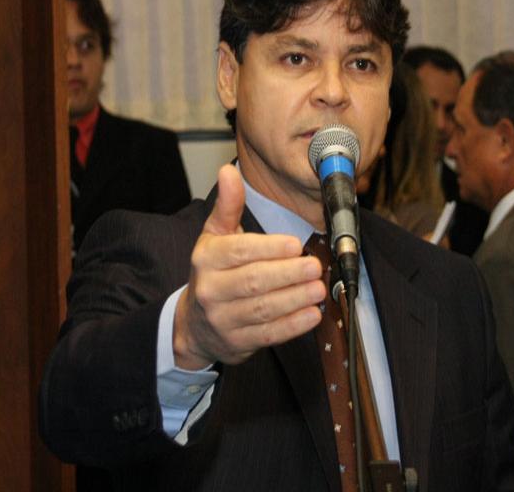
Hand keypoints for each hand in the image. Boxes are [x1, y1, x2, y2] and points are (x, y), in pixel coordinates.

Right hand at [173, 164, 325, 369]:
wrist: (194, 325)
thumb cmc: (212, 271)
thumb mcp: (215, 236)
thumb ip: (228, 205)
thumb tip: (227, 172)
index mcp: (206, 258)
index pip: (239, 252)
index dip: (268, 248)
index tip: (294, 244)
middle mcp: (210, 289)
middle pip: (253, 282)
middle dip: (288, 274)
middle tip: (315, 266)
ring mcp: (223, 319)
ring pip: (262, 310)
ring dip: (295, 299)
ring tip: (318, 289)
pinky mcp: (237, 342)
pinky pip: (268, 334)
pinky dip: (292, 325)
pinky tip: (312, 315)